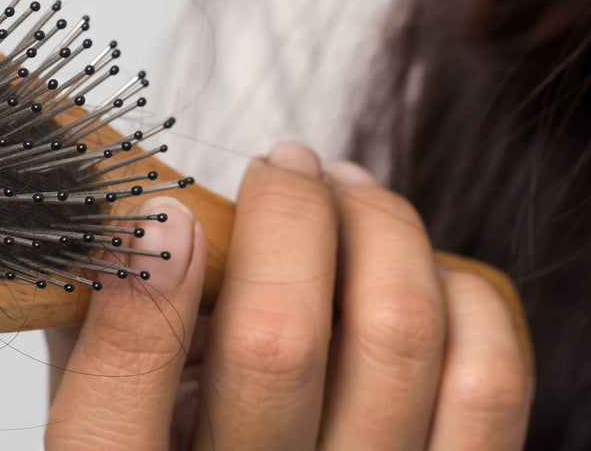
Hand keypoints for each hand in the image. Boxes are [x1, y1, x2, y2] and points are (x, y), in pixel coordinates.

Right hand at [45, 142, 531, 449]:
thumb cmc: (200, 447)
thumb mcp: (127, 412)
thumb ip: (105, 330)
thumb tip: (130, 212)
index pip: (112, 419)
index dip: (140, 294)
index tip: (164, 212)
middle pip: (279, 340)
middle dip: (287, 213)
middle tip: (283, 169)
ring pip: (399, 335)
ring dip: (381, 228)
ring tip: (353, 195)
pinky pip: (486, 378)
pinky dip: (460, 294)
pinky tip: (419, 272)